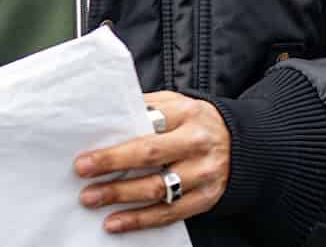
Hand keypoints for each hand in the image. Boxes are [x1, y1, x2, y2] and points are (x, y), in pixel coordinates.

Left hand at [74, 91, 230, 233]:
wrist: (243, 145)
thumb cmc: (197, 122)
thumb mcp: (177, 104)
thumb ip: (147, 108)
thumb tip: (106, 116)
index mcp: (187, 114)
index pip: (147, 128)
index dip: (116, 145)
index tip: (86, 156)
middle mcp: (196, 143)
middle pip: (149, 157)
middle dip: (112, 167)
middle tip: (82, 175)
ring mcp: (202, 174)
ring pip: (157, 189)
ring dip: (120, 196)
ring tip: (92, 198)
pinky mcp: (204, 199)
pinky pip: (168, 213)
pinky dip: (139, 220)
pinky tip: (115, 222)